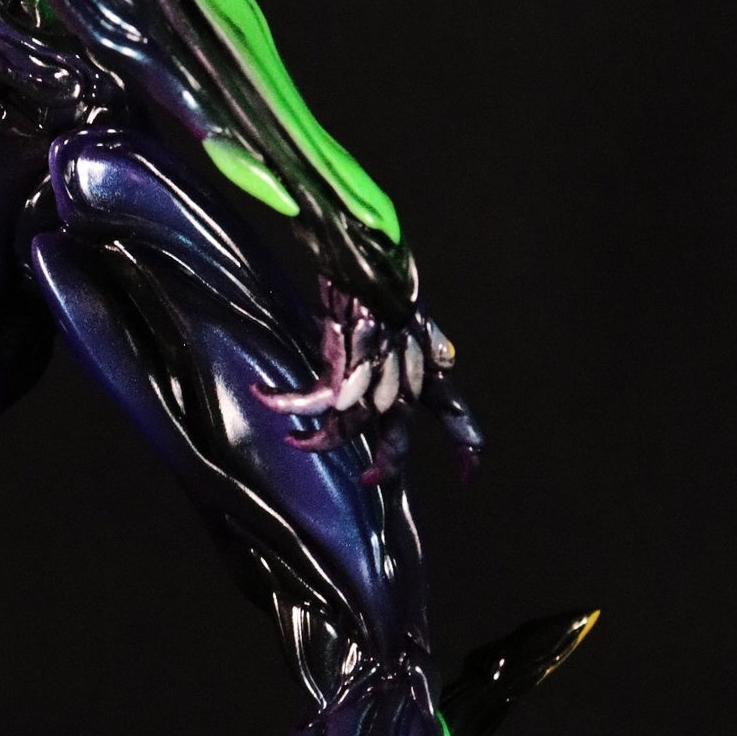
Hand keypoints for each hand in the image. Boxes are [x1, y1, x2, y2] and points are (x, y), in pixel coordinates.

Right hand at [254, 280, 481, 480]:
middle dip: (385, 465)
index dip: (466, 445)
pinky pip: (312, 400)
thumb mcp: (415, 316)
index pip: (453, 411)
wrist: (365, 255)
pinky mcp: (340, 363)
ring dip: (317, 441)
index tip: (471, 472)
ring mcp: (371, 374)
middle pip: (398, 438)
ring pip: (348, 428)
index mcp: (425, 368)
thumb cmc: (386, 281)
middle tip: (368, 480)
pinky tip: (264, 395)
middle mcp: (403, 378)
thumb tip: (446, 360)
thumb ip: (430, 346)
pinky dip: (285, 401)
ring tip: (295, 440)